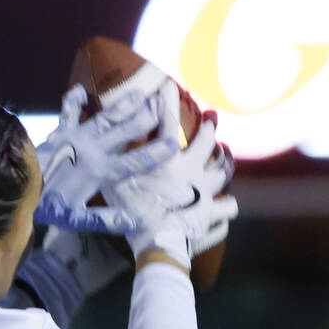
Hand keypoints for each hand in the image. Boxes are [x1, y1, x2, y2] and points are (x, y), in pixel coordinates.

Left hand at [34, 84, 179, 233]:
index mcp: (101, 171)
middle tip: (165, 102)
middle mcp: (93, 149)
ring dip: (124, 104)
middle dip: (148, 116)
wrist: (17, 186)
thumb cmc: (46, 205)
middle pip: (127, 130)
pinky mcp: (59, 132)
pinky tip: (79, 89)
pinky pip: (69, 113)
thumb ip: (107, 219)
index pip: (136, 161)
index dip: (157, 152)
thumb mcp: (76, 219)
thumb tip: (136, 222)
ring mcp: (76, 137)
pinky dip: (73, 101)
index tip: (174, 143)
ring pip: (106, 117)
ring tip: (141, 91)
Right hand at [103, 82, 238, 267]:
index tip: (169, 85)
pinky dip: (227, 205)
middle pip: (207, 142)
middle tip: (212, 116)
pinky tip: (226, 203)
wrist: (158, 243)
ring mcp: (205, 191)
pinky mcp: (211, 212)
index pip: (168, 124)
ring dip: (225, 160)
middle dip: (210, 126)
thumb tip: (100, 151)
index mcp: (168, 161)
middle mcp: (191, 171)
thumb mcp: (115, 188)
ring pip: (223, 170)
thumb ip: (113, 167)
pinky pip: (227, 206)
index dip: (167, 102)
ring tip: (226, 153)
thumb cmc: (135, 214)